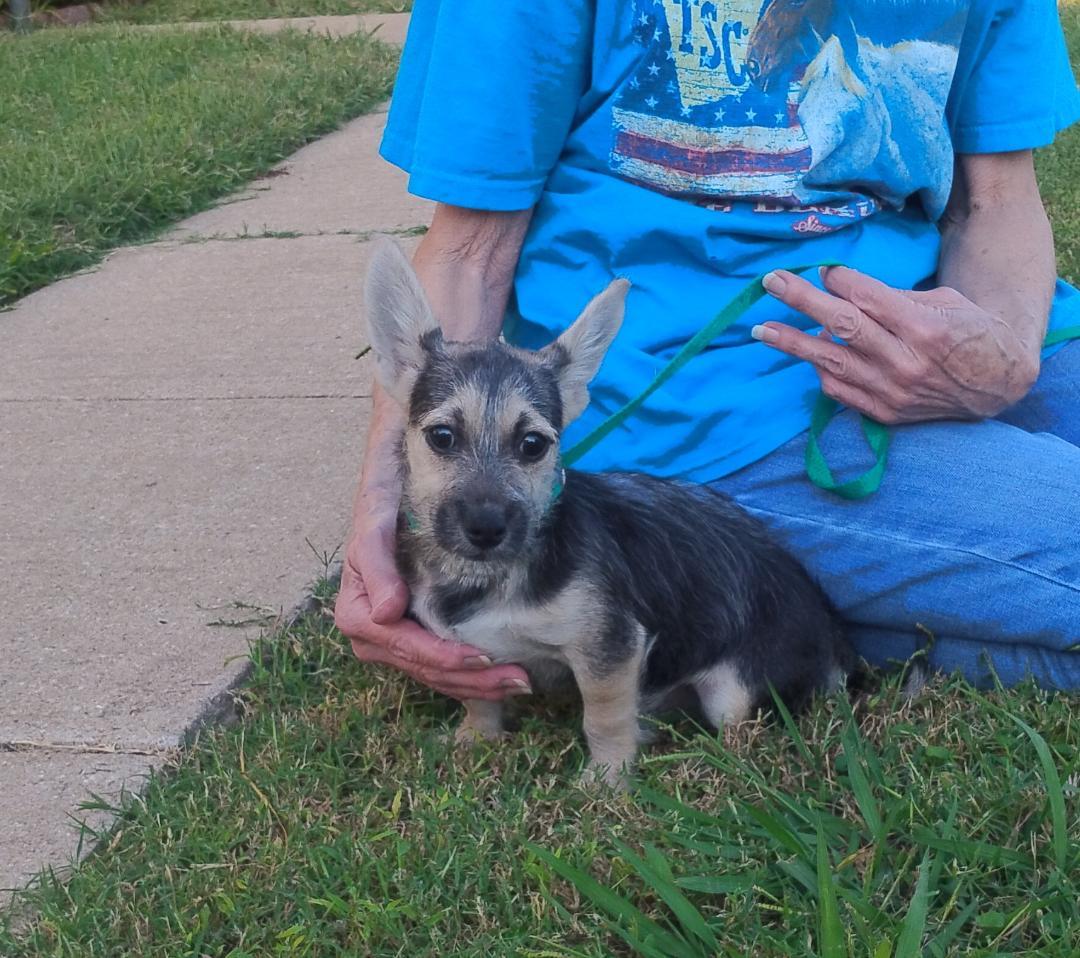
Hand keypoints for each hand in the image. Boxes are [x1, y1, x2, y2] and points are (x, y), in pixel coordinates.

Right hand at [334, 473, 532, 701]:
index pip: (407, 647)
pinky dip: (469, 676)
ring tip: (521, 681)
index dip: (445, 657)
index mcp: (356, 614)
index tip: (484, 658)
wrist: (387, 494)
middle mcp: (370, 637)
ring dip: (478, 684)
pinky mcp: (410, 641)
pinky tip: (501, 676)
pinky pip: (439, 668)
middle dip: (473, 679)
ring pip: (436, 675)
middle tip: (520, 679)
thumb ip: (377, 565)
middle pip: (426, 668)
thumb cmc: (382, 506)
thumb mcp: (374, 525)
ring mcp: (390, 643)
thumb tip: (386, 614)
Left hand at [752, 266, 1039, 423]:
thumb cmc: (969, 332)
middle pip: (842, 325)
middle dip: (802, 301)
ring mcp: (891, 391)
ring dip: (792, 344)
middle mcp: (905, 361)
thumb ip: (893, 298)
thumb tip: (840, 287)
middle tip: (771, 281)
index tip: (820, 269)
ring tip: (761, 329)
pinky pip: (838, 389)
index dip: (838, 281)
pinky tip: (806, 353)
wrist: (996, 386)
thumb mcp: (944, 302)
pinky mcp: (883, 412)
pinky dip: (819, 369)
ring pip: (830, 362)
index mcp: (925, 327)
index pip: (867, 299)